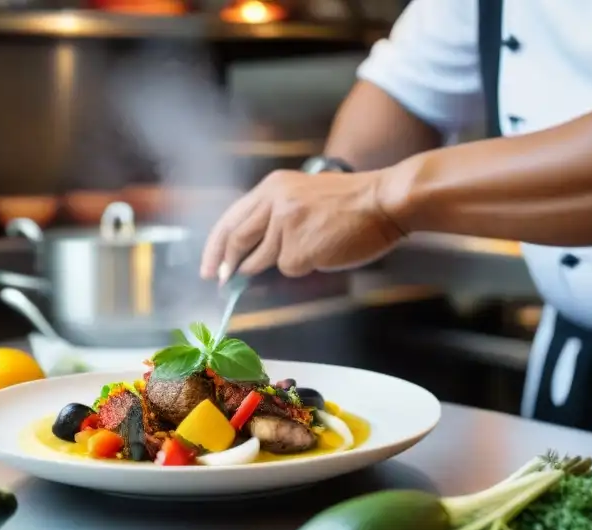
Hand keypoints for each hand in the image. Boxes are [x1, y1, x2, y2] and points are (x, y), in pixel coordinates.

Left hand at [199, 169, 405, 282]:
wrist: (382, 201)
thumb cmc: (350, 204)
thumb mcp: (303, 196)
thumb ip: (274, 215)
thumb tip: (250, 252)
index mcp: (273, 186)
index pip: (232, 218)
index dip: (216, 245)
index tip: (209, 265)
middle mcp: (274, 201)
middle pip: (236, 239)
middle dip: (225, 265)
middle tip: (221, 281)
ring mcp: (285, 225)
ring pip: (262, 259)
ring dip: (278, 265)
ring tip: (309, 250)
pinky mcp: (299, 248)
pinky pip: (290, 269)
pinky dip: (304, 267)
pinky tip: (325, 251)